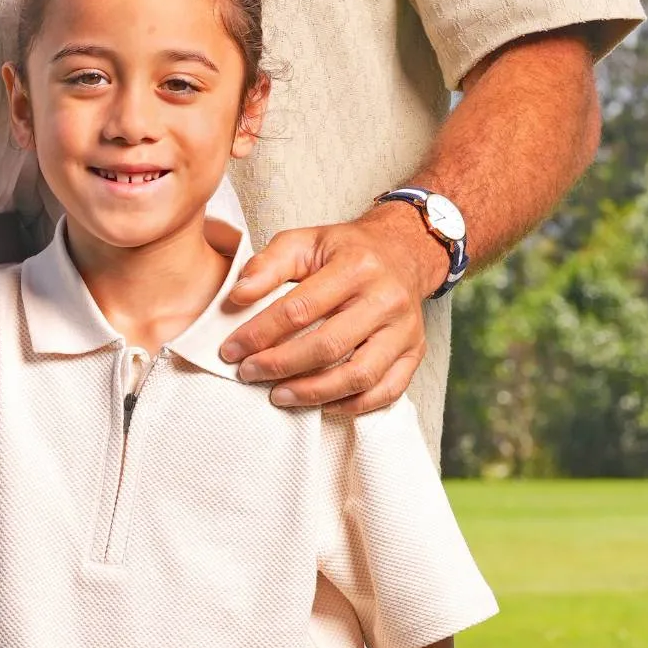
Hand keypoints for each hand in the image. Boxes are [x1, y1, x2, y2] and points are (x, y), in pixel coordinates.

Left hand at [218, 206, 444, 410]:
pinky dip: (353, 405)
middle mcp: (386, 299)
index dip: (260, 333)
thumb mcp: (305, 241)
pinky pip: (387, 391)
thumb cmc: (346, 250)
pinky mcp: (415, 352)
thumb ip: (268, 264)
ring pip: (359, 375)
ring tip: (279, 396)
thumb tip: (238, 296)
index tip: (231, 349)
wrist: (403, 251)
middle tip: (248, 374)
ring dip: (314, 393)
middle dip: (280, 366)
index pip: (300, 309)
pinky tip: (323, 404)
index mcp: (356, 267)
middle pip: (328, 346)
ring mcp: (404, 329)